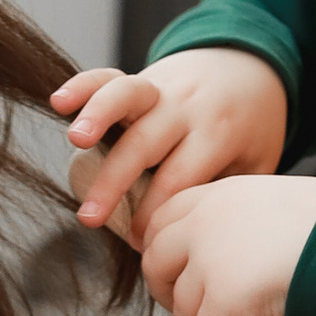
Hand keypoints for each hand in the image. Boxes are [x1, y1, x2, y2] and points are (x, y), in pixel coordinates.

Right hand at [54, 44, 289, 240]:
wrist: (254, 65)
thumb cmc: (251, 129)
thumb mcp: (257, 163)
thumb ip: (229, 197)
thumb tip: (196, 250)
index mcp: (217, 133)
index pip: (178, 180)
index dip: (155, 215)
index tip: (143, 246)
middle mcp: (186, 108)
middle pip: (146, 144)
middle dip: (115, 183)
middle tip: (90, 219)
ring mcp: (162, 88)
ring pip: (127, 96)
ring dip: (98, 115)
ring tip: (76, 141)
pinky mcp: (143, 76)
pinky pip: (110, 76)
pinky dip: (83, 85)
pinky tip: (58, 102)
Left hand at [138, 174, 315, 315]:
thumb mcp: (271, 209)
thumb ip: (232, 226)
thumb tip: (205, 265)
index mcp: (217, 194)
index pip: (160, 221)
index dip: (163, 255)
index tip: (179, 280)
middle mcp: (205, 220)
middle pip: (155, 264)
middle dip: (170, 295)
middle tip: (199, 315)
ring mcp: (211, 257)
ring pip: (183, 307)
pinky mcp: (224, 295)